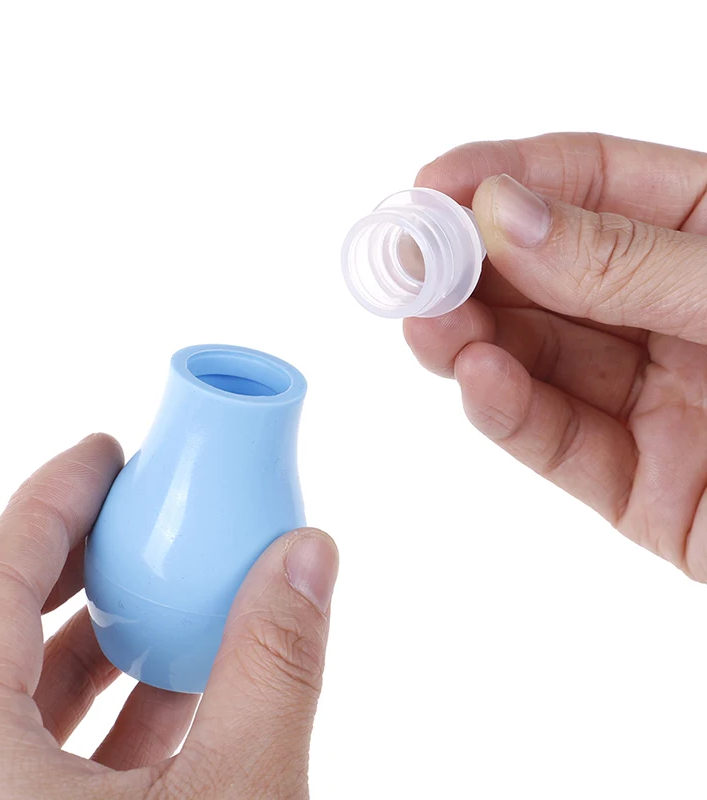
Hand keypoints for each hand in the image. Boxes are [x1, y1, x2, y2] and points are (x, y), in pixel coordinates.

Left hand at [0, 435, 338, 798]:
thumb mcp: (244, 794)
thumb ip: (275, 663)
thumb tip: (306, 556)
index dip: (52, 500)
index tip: (105, 453)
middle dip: (47, 562)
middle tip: (115, 522)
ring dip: (70, 639)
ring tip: (149, 598)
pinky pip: (22, 763)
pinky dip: (89, 713)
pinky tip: (171, 694)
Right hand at [405, 133, 706, 579]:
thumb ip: (627, 260)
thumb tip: (505, 215)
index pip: (593, 184)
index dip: (505, 177)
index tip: (432, 186)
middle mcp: (678, 313)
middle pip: (547, 274)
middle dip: (469, 265)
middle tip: (405, 262)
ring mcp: (654, 399)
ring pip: (537, 357)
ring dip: (473, 338)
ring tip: (426, 323)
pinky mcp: (638, 482)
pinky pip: (558, 438)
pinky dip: (510, 411)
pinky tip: (478, 381)